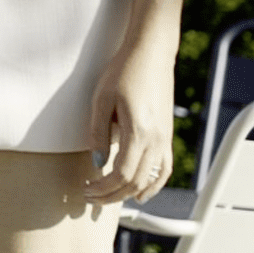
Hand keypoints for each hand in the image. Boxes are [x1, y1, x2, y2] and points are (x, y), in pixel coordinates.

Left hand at [86, 35, 177, 203]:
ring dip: (130, 194)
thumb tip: (97, 162)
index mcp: (139, 132)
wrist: (150, 54)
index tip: (86, 190)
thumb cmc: (124, 71)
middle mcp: (157, 140)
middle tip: (90, 198)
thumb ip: (99, 134)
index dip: (102, 188)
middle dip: (111, 195)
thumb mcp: (101, 100)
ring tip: (109, 198)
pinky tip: (141, 192)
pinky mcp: (167, 135)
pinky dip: (153, 185)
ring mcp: (165, 139)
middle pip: (135, 182)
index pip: (121, 175)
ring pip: (151, 180)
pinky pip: (164, 169)